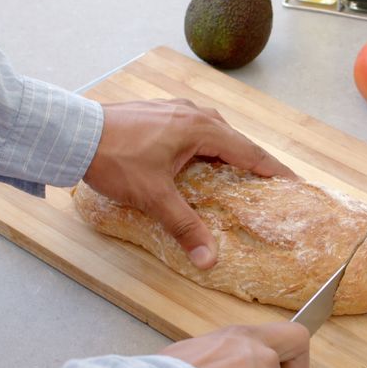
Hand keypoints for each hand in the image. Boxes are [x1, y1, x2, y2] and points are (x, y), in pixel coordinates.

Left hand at [83, 99, 295, 269]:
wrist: (73, 133)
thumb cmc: (115, 158)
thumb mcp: (154, 197)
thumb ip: (185, 227)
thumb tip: (209, 259)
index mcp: (201, 129)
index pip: (249, 152)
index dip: (273, 169)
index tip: (293, 182)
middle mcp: (192, 113)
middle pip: (233, 140)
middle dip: (250, 162)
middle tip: (264, 183)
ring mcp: (173, 108)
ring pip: (211, 131)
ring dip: (225, 151)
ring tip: (232, 173)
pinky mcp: (156, 112)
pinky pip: (191, 128)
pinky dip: (202, 145)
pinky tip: (194, 160)